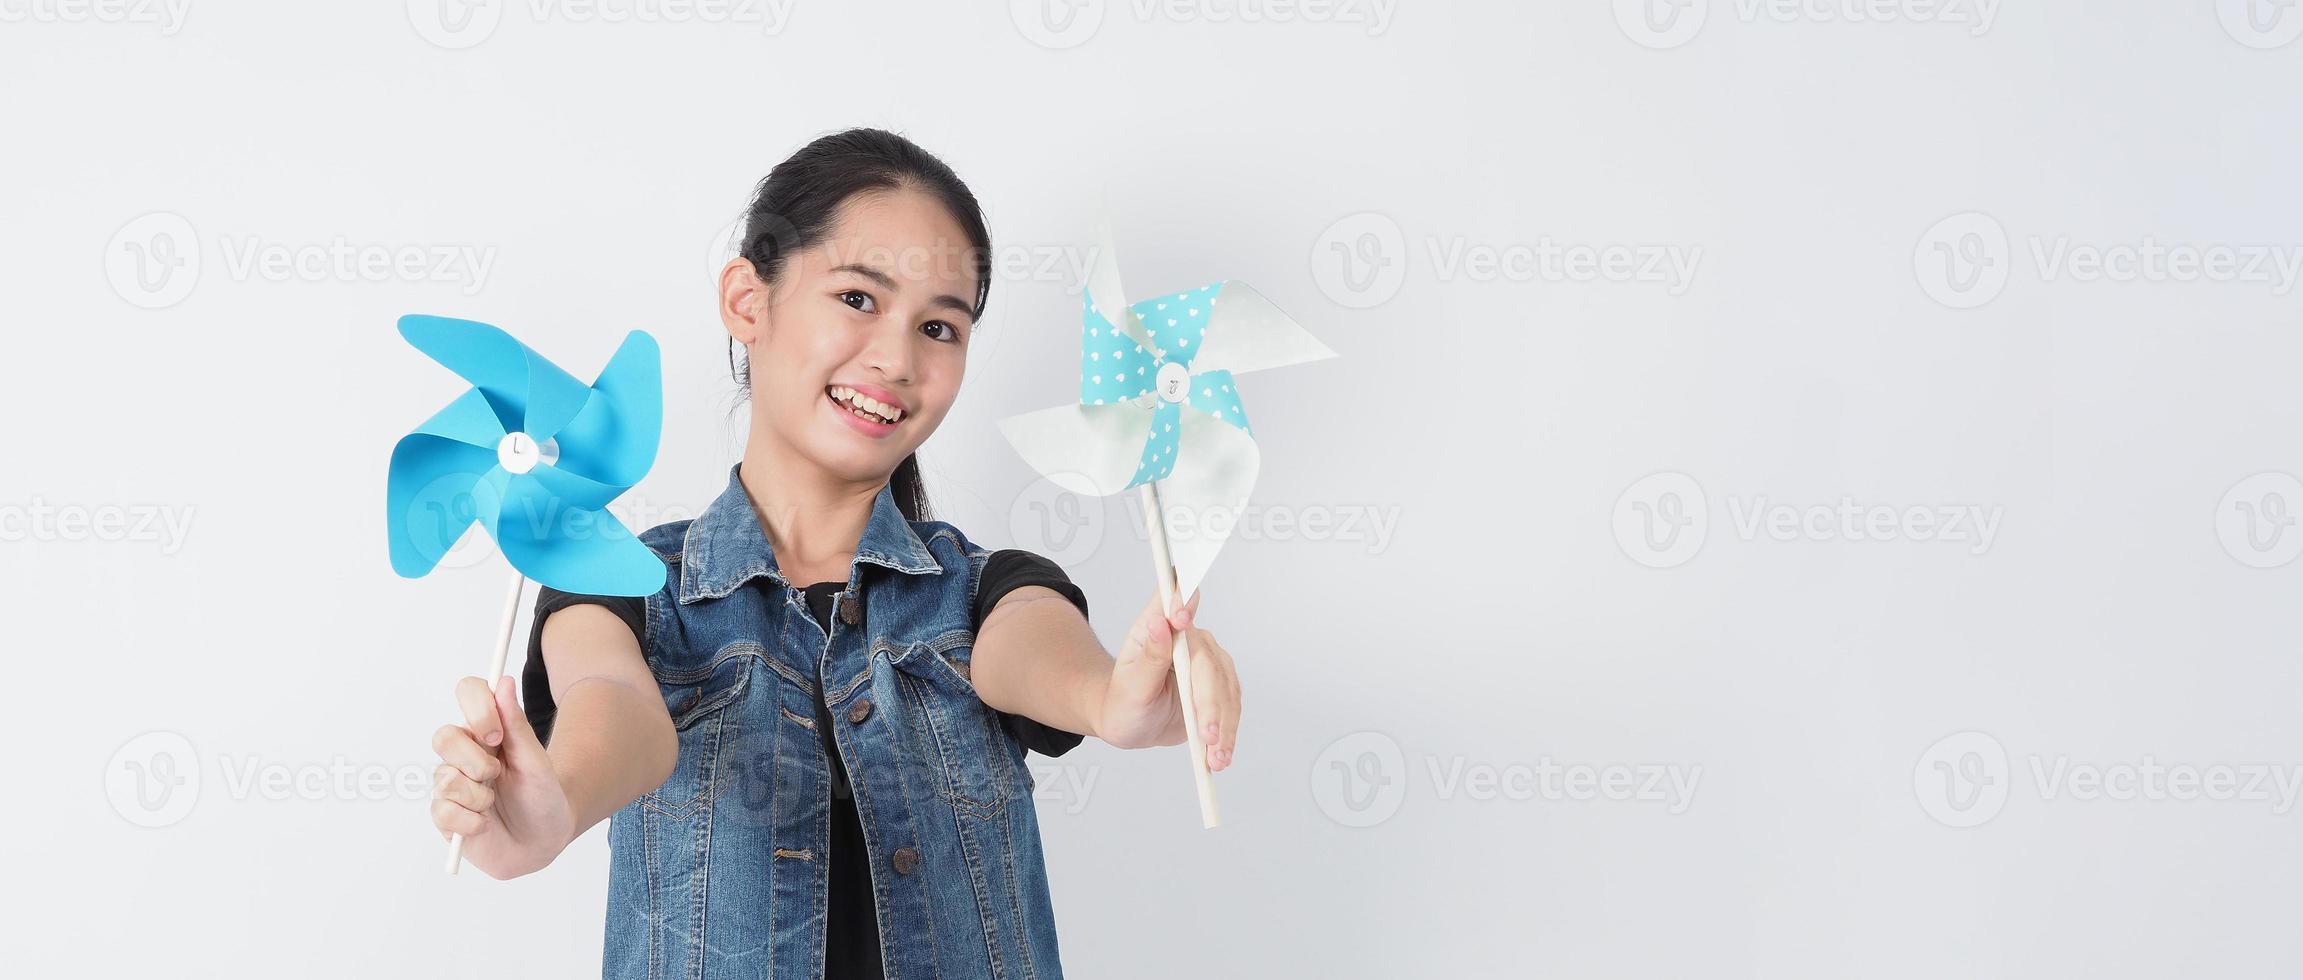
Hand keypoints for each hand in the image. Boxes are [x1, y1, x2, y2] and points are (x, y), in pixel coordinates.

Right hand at [429, 674, 574, 878]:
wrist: (542, 842)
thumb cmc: (541, 796)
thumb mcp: (536, 762)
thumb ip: (517, 724)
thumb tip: (504, 681)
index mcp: (487, 730)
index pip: (468, 692)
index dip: (477, 708)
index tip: (497, 734)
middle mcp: (462, 753)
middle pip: (444, 737)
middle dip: (475, 761)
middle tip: (497, 774)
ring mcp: (449, 783)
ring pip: (445, 779)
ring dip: (479, 796)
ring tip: (494, 804)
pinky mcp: (443, 815)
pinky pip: (444, 812)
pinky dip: (471, 821)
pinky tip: (484, 824)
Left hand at [1097, 589, 1241, 770]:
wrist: (1133, 723)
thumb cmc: (1123, 702)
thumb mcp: (1129, 687)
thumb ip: (1149, 657)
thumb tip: (1160, 622)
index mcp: (1155, 627)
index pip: (1172, 601)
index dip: (1181, 601)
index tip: (1179, 618)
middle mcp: (1186, 637)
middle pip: (1207, 662)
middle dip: (1209, 702)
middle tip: (1206, 735)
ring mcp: (1207, 659)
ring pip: (1225, 687)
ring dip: (1223, 724)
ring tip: (1215, 755)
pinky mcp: (1220, 682)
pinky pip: (1232, 704)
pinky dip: (1229, 730)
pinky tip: (1222, 753)